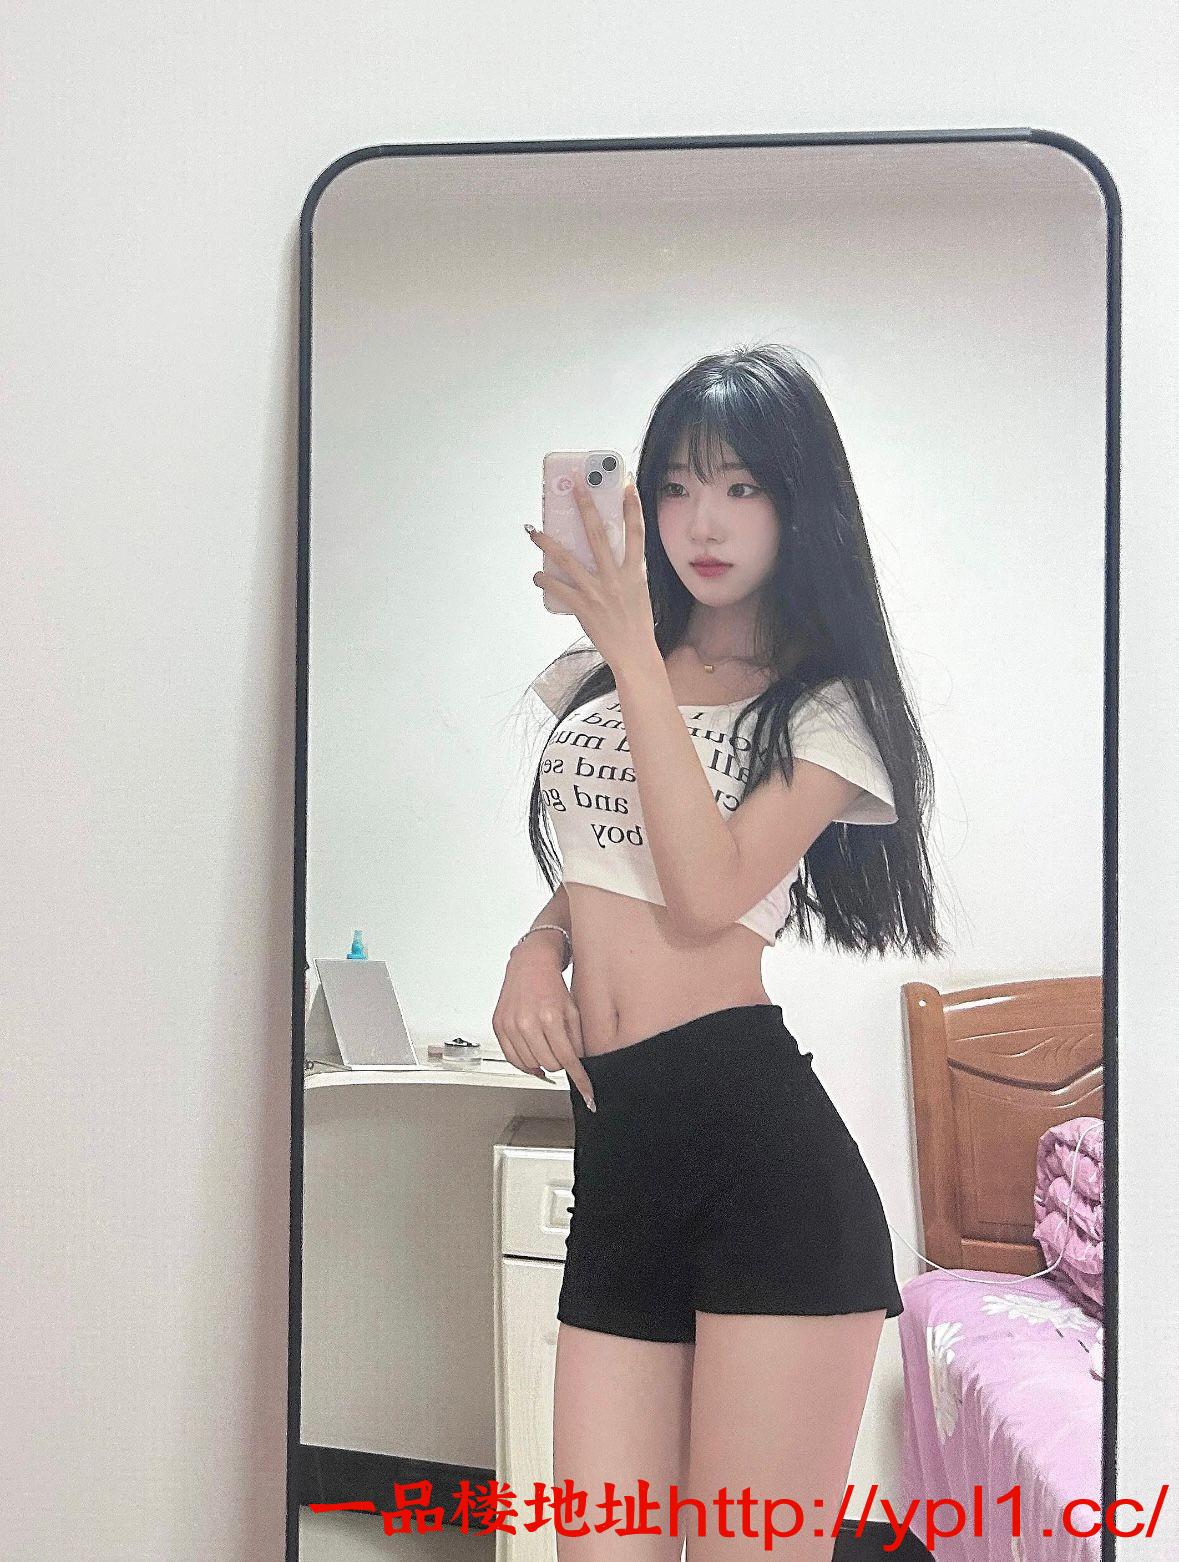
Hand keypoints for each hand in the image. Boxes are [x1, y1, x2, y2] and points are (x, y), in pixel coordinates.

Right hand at [492, 940, 595, 1111]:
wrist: (530, 963)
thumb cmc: (553, 984)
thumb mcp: (573, 1010)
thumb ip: (577, 1040)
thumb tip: (580, 1065)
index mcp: (550, 1017)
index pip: (568, 1060)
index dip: (580, 1080)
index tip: (588, 1095)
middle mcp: (527, 1022)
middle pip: (549, 1065)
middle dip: (560, 1063)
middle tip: (562, 1049)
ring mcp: (510, 1025)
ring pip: (531, 1065)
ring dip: (542, 1061)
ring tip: (547, 1045)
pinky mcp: (499, 1025)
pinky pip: (513, 1058)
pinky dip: (525, 1062)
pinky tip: (533, 1054)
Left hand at [528, 473, 655, 672]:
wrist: (634, 654)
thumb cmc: (637, 625)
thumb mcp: (639, 591)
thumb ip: (626, 571)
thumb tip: (607, 556)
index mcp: (634, 572)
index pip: (636, 533)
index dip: (632, 508)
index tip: (626, 486)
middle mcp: (615, 577)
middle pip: (598, 535)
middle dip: (585, 508)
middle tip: (576, 487)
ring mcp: (597, 591)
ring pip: (568, 560)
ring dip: (548, 544)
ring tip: (535, 532)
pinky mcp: (582, 606)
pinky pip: (557, 588)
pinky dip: (544, 580)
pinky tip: (536, 575)